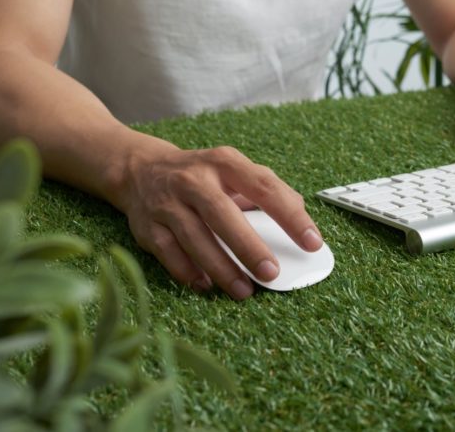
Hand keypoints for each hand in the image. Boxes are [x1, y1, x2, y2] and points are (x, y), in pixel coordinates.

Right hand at [112, 142, 322, 299]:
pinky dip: (188, 272)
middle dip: (248, 247)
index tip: (312, 242)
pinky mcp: (147, 226)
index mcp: (224, 162)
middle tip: (271, 273)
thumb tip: (301, 217)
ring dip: (221, 268)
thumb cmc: (203, 176)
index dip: (289, 216)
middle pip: (222, 214)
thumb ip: (268, 189)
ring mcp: (167, 203)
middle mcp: (193, 180)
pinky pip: (169, 254)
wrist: (141, 169)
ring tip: (244, 290)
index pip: (263, 186)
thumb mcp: (235, 170)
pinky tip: (208, 286)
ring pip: (195, 239)